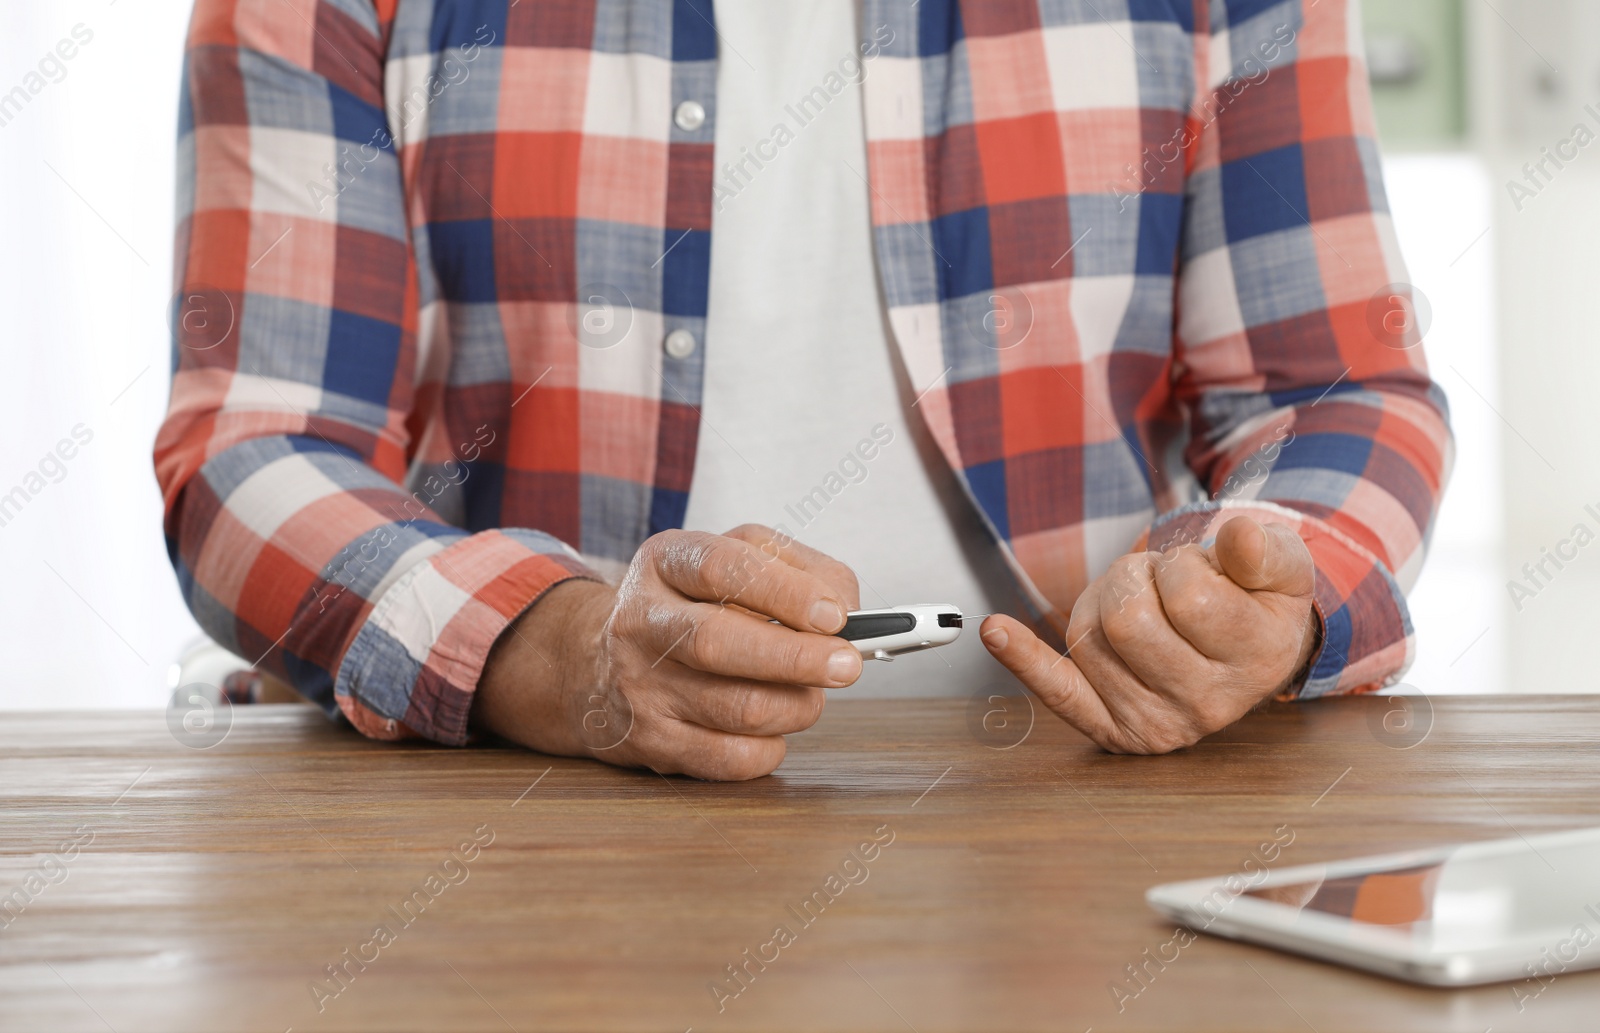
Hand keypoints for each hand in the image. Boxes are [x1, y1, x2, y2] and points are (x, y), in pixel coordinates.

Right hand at [474, 524, 862, 779]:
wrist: (600, 665)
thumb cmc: (691, 607)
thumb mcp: (732, 559)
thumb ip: (797, 568)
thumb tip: (848, 612)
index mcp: (665, 562)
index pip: (723, 568)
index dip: (786, 592)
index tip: (836, 615)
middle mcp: (642, 622)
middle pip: (719, 643)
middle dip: (797, 658)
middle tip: (848, 665)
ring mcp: (641, 687)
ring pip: (737, 708)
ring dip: (796, 705)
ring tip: (811, 694)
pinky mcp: (651, 743)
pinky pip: (729, 759)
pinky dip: (771, 748)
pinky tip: (774, 728)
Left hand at [979, 516, 1317, 753]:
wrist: (1250, 652)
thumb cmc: (1258, 601)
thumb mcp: (1281, 566)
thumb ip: (1262, 550)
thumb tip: (1239, 537)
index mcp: (1254, 662)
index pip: (1188, 595)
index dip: (1183, 564)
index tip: (1199, 569)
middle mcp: (1204, 705)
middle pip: (1127, 620)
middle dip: (1137, 580)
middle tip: (1164, 585)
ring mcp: (1155, 722)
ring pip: (1089, 636)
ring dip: (1105, 602)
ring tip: (1147, 607)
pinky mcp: (1112, 727)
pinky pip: (1059, 693)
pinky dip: (1023, 661)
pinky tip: (995, 630)